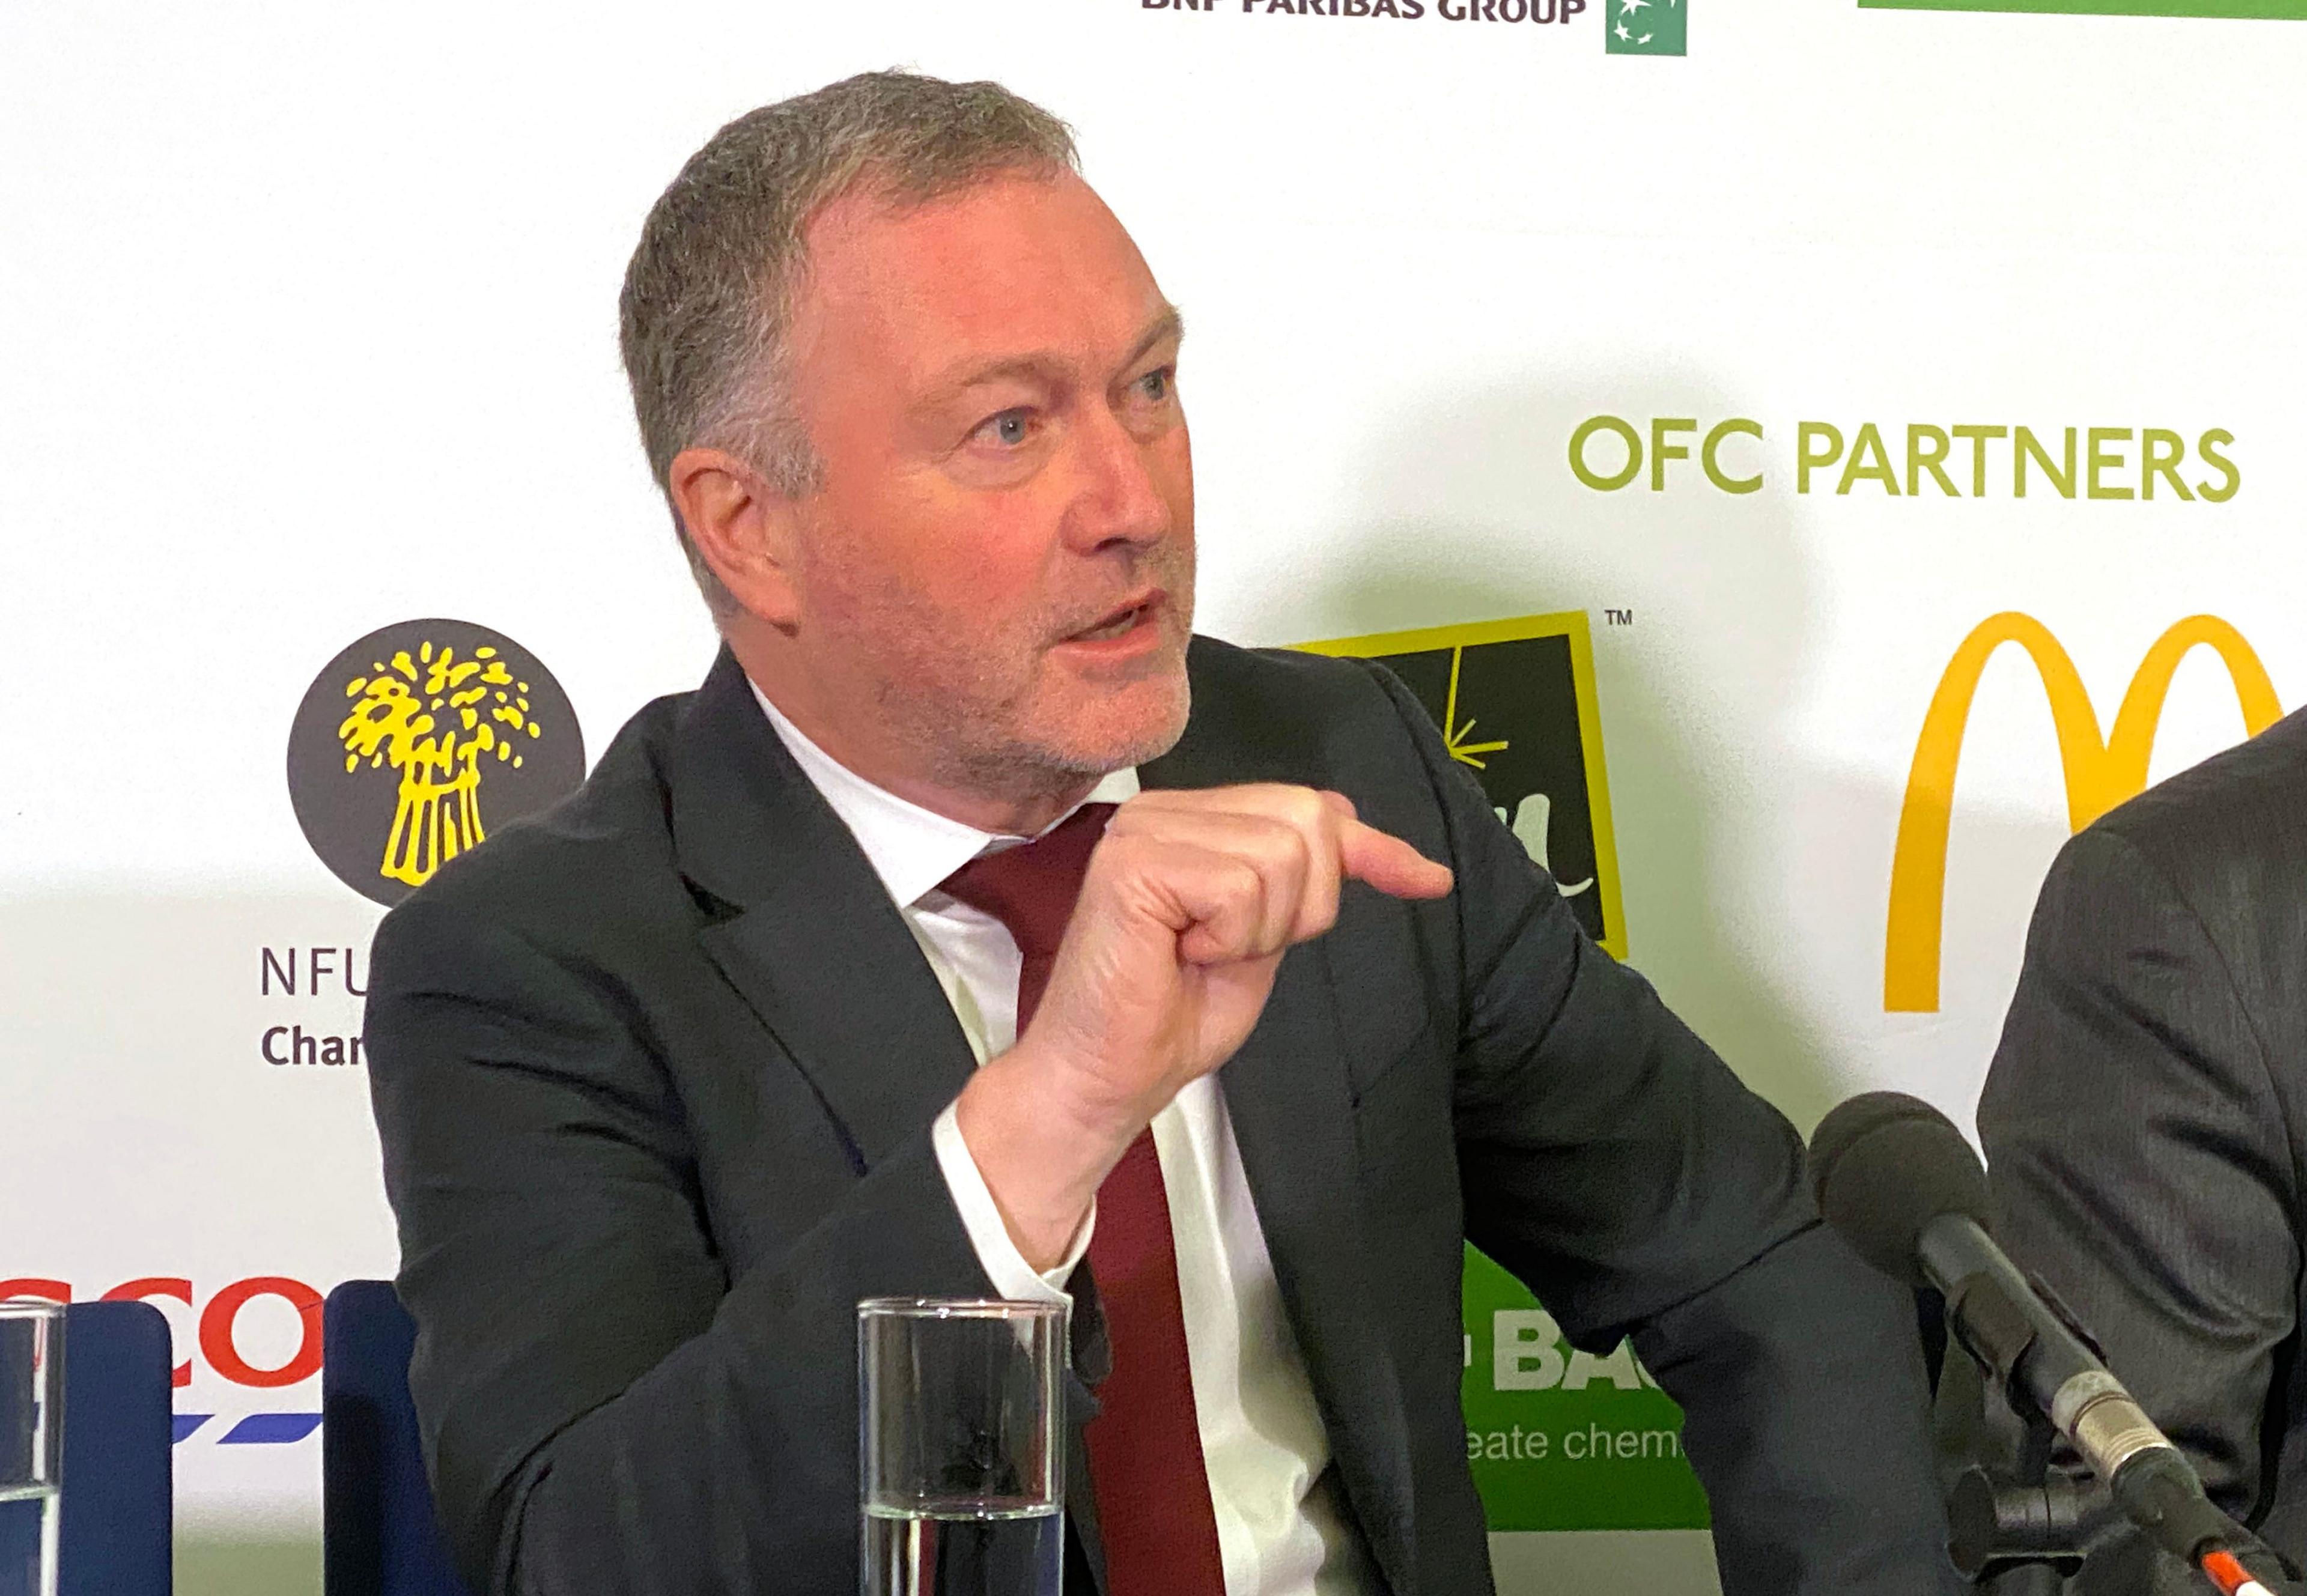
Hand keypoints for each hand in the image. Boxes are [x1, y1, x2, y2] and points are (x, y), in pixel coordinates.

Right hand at [955, 784, 1451, 1267]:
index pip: (1309, 806)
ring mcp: (1145, 830)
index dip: (1375, 847)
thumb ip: (1299, 878)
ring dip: (1260, 928)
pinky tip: (1181, 954)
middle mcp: (1165, 811)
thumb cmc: (1172, 1017)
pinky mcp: (1131, 862)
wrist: (1108, 1078)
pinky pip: (1238, 886)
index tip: (1429, 881)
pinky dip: (1228, 937)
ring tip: (1201, 954)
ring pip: (1280, 855)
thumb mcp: (1264, 937)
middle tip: (1236, 949)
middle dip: (1305, 904)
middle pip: (1307, 821)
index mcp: (1193, 820)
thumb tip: (1354, 818)